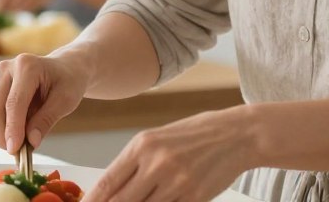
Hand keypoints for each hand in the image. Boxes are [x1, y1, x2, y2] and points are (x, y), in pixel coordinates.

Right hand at [0, 53, 89, 153]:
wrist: (63, 69)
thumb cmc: (67, 82)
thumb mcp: (66, 100)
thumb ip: (47, 119)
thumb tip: (31, 142)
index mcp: (27, 66)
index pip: (14, 102)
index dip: (12, 128)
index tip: (14, 150)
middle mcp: (6, 68)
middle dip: (2, 135)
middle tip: (16, 154)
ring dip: (0, 134)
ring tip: (20, 143)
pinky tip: (15, 133)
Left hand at [88, 107, 256, 201]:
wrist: (237, 134)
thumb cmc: (195, 135)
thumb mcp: (158, 140)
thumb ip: (134, 164)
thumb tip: (110, 190)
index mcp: (143, 145)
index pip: (108, 182)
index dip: (92, 201)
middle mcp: (156, 163)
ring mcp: (176, 183)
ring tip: (141, 201)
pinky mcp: (193, 197)